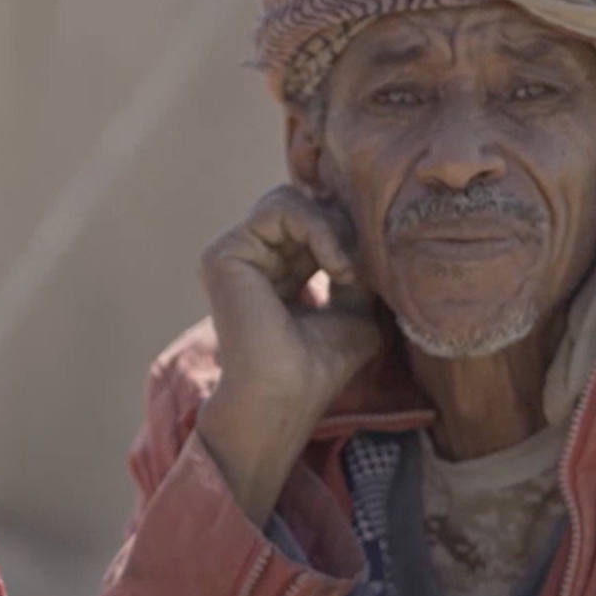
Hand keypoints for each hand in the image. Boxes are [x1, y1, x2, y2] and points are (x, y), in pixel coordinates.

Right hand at [198, 186, 387, 520]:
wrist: (289, 393)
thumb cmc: (320, 365)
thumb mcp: (354, 306)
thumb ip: (355, 266)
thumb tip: (370, 231)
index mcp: (275, 272)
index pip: (310, 223)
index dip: (345, 230)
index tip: (368, 264)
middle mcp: (251, 260)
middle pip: (300, 205)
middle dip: (340, 225)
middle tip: (359, 265)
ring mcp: (234, 255)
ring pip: (290, 201)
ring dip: (331, 227)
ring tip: (347, 268)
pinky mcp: (224, 253)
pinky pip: (280, 209)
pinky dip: (317, 228)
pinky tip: (335, 265)